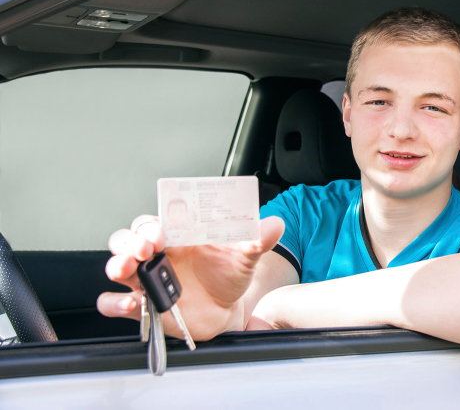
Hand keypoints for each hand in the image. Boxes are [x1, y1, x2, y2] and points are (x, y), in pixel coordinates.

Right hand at [96, 215, 284, 340]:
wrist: (229, 309)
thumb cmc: (229, 274)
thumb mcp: (246, 255)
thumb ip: (257, 239)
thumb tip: (274, 225)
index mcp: (177, 235)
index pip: (154, 220)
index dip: (152, 222)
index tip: (161, 230)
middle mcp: (158, 254)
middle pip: (128, 238)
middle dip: (130, 240)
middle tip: (146, 248)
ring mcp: (146, 279)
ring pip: (117, 265)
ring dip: (117, 264)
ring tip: (128, 268)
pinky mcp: (143, 305)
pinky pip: (115, 303)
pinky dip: (115, 303)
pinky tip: (131, 302)